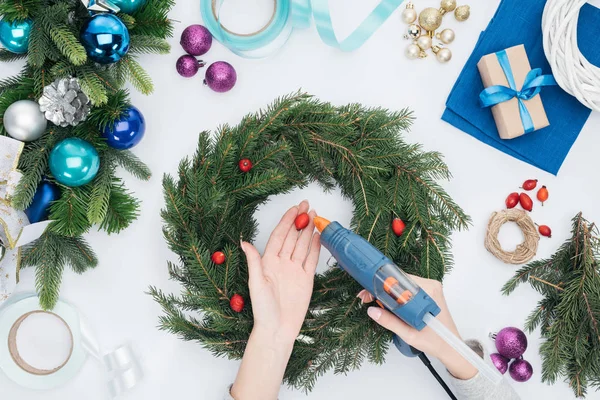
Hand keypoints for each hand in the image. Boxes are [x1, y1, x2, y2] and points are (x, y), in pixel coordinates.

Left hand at [241, 200, 320, 341]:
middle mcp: (282, 263)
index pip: (279, 235)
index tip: (295, 209)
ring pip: (302, 245)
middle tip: (308, 205)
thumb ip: (254, 262)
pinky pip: (311, 259)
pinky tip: (318, 236)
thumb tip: (244, 242)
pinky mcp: (305, 279)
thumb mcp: (256, 284)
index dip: (287, 221)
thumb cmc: (263, 310)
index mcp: (269, 261)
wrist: (277, 330)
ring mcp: (294, 270)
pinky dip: (315, 247)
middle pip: (292, 237)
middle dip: (300, 221)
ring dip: (308, 231)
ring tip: (315, 216)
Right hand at [362, 275, 477, 379]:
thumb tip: (372, 311)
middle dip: (382, 290)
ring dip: (388, 294)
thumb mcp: (409, 334)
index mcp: (428, 292)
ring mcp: (430, 289)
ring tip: (377, 304)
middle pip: (400, 281)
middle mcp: (430, 286)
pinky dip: (397, 297)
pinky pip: (408, 290)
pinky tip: (389, 306)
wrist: (451, 348)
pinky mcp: (428, 294)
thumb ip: (390, 322)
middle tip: (367, 299)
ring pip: (402, 286)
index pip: (400, 280)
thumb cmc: (435, 342)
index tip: (368, 293)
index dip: (381, 285)